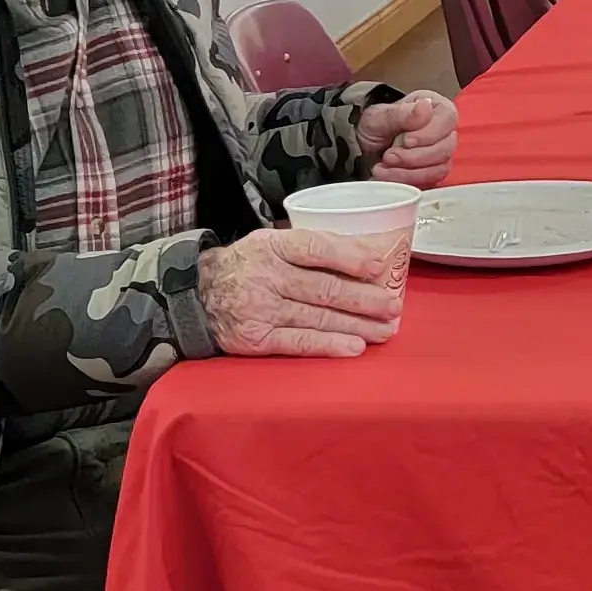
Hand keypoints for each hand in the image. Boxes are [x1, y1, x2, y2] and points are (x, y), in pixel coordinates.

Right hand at [202, 228, 403, 357]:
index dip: (349, 257)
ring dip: (357, 325)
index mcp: (271, 246)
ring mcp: (261, 309)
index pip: (315, 248)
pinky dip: (330, 346)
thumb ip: (310, 246)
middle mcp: (266, 276)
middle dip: (365, 298)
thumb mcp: (270, 243)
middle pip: (324, 288)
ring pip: (318, 317)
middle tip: (394, 306)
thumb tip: (366, 253)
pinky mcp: (257, 339)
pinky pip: (300, 343)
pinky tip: (355, 347)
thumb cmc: (247, 266)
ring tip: (386, 330)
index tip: (380, 266)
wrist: (197, 296)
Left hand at [361, 91, 455, 186]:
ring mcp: (441, 151)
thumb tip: (425, 107)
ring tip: (385, 165)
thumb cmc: (375, 125)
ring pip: (440, 167)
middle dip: (414, 156)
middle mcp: (443, 128)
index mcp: (435, 106)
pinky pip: (432, 179)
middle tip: (389, 155)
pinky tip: (389, 174)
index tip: (405, 140)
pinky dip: (408, 179)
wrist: (363, 145)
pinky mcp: (434, 169)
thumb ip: (402, 113)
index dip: (428, 134)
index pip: (447, 119)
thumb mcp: (380, 116)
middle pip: (446, 148)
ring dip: (409, 171)